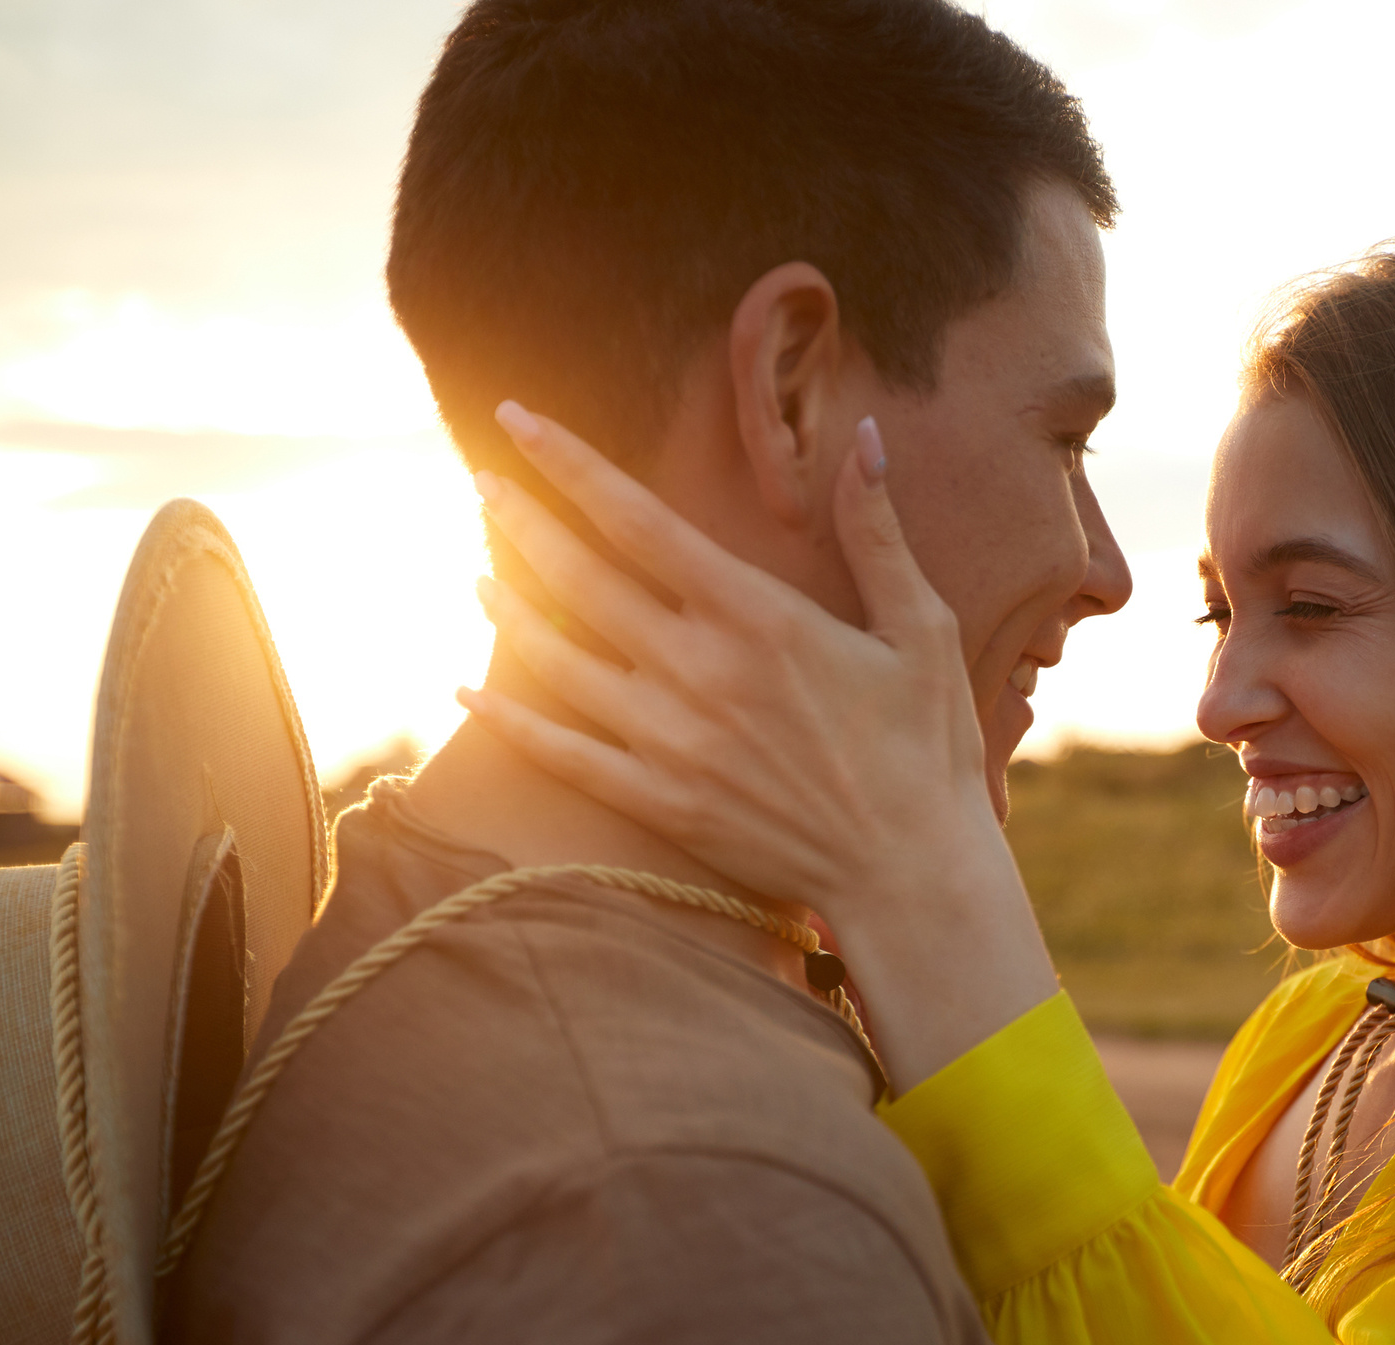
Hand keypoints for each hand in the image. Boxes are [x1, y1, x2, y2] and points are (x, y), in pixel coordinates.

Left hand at [459, 401, 1057, 1089]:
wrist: (914, 874)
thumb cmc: (928, 747)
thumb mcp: (923, 628)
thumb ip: (877, 531)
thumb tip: (863, 436)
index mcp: (759, 617)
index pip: (639, 522)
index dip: (570, 467)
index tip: (517, 421)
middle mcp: (701, 671)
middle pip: (581, 579)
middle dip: (522, 522)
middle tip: (481, 482)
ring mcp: (672, 741)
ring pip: (558, 660)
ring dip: (508, 608)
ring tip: (476, 571)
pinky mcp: (661, 802)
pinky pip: (562, 753)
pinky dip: (509, 720)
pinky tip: (467, 693)